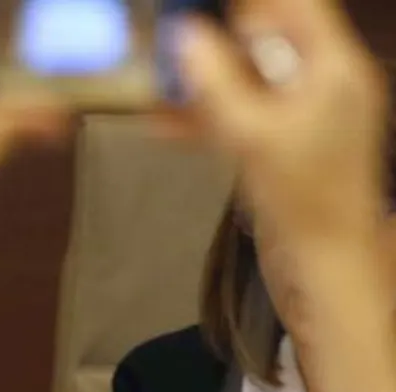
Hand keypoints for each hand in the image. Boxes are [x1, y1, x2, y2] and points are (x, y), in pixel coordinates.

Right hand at [180, 1, 385, 258]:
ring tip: (155, 79)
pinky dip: (207, 116)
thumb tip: (185, 34)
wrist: (324, 267)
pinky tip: (162, 120)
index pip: (294, 6)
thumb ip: (215, 81)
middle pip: (268, 41)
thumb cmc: (300, 199)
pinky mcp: (285, 147)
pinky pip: (244, 117)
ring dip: (203, 80)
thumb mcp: (250, 135)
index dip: (247, 4)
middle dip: (216, 40)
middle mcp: (325, 84)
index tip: (197, 6)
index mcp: (334, 69)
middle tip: (167, 40)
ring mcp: (306, 117)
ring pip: (249, 81)